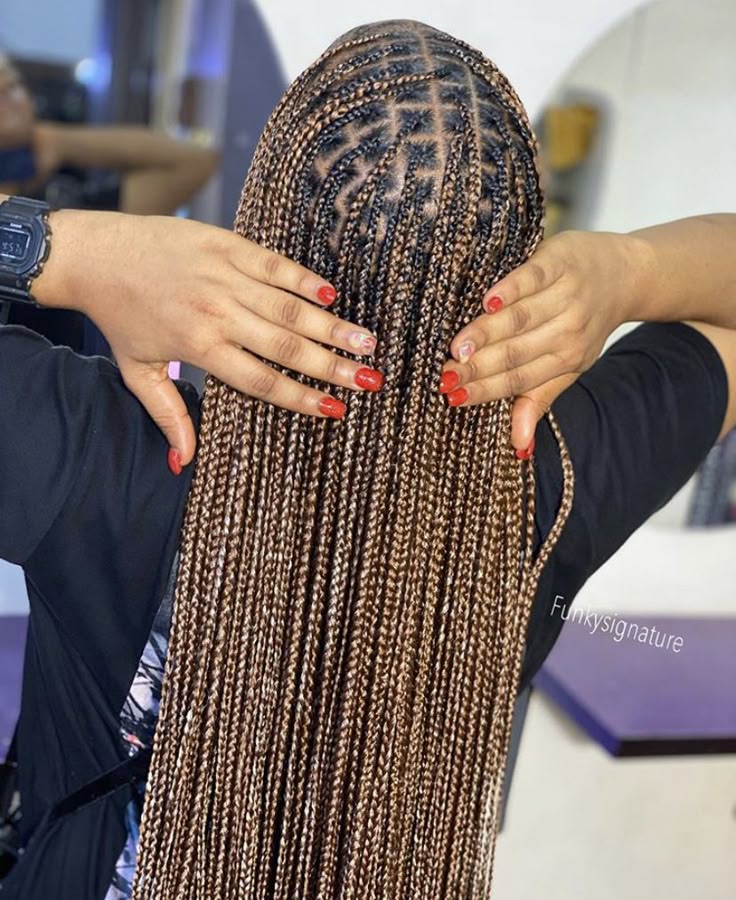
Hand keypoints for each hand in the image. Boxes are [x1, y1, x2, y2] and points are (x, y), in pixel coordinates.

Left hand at [33, 209, 381, 466]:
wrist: (96, 255)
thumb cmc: (120, 319)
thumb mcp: (138, 372)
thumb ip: (169, 415)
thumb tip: (183, 462)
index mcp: (199, 348)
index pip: (261, 380)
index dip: (301, 397)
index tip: (335, 410)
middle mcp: (216, 314)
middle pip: (284, 345)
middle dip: (331, 365)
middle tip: (370, 379)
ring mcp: (223, 276)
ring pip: (286, 306)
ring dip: (330, 325)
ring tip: (367, 341)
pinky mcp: (225, 245)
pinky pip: (272, 265)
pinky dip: (302, 279)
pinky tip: (331, 295)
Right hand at [440, 230, 645, 451]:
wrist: (626, 275)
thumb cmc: (586, 323)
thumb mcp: (569, 366)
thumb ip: (538, 400)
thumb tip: (519, 447)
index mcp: (567, 360)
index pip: (519, 380)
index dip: (485, 390)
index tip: (452, 397)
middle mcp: (568, 331)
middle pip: (516, 353)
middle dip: (478, 367)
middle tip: (445, 376)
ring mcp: (565, 296)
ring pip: (520, 320)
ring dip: (487, 334)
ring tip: (458, 347)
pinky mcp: (559, 263)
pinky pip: (532, 279)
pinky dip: (511, 290)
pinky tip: (489, 302)